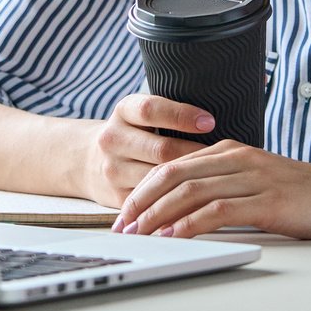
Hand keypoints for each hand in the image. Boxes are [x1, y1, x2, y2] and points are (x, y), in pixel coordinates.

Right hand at [82, 93, 216, 207]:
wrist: (85, 160)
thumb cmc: (133, 133)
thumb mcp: (140, 114)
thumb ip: (170, 112)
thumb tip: (216, 113)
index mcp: (123, 111)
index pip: (151, 109)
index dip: (181, 116)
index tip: (210, 122)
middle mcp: (113, 139)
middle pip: (160, 149)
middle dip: (194, 154)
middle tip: (224, 158)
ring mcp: (113, 170)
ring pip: (158, 178)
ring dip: (189, 180)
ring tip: (217, 180)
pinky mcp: (117, 196)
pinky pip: (152, 201)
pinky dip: (176, 201)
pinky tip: (199, 201)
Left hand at [111, 141, 310, 240]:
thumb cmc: (308, 194)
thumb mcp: (259, 182)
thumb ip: (227, 187)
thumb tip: (188, 211)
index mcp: (232, 152)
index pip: (174, 165)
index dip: (144, 188)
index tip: (125, 213)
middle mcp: (238, 159)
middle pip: (174, 173)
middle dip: (141, 200)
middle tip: (121, 226)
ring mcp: (253, 178)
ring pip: (191, 190)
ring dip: (158, 214)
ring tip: (138, 234)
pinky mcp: (268, 201)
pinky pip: (220, 210)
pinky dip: (191, 223)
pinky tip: (174, 237)